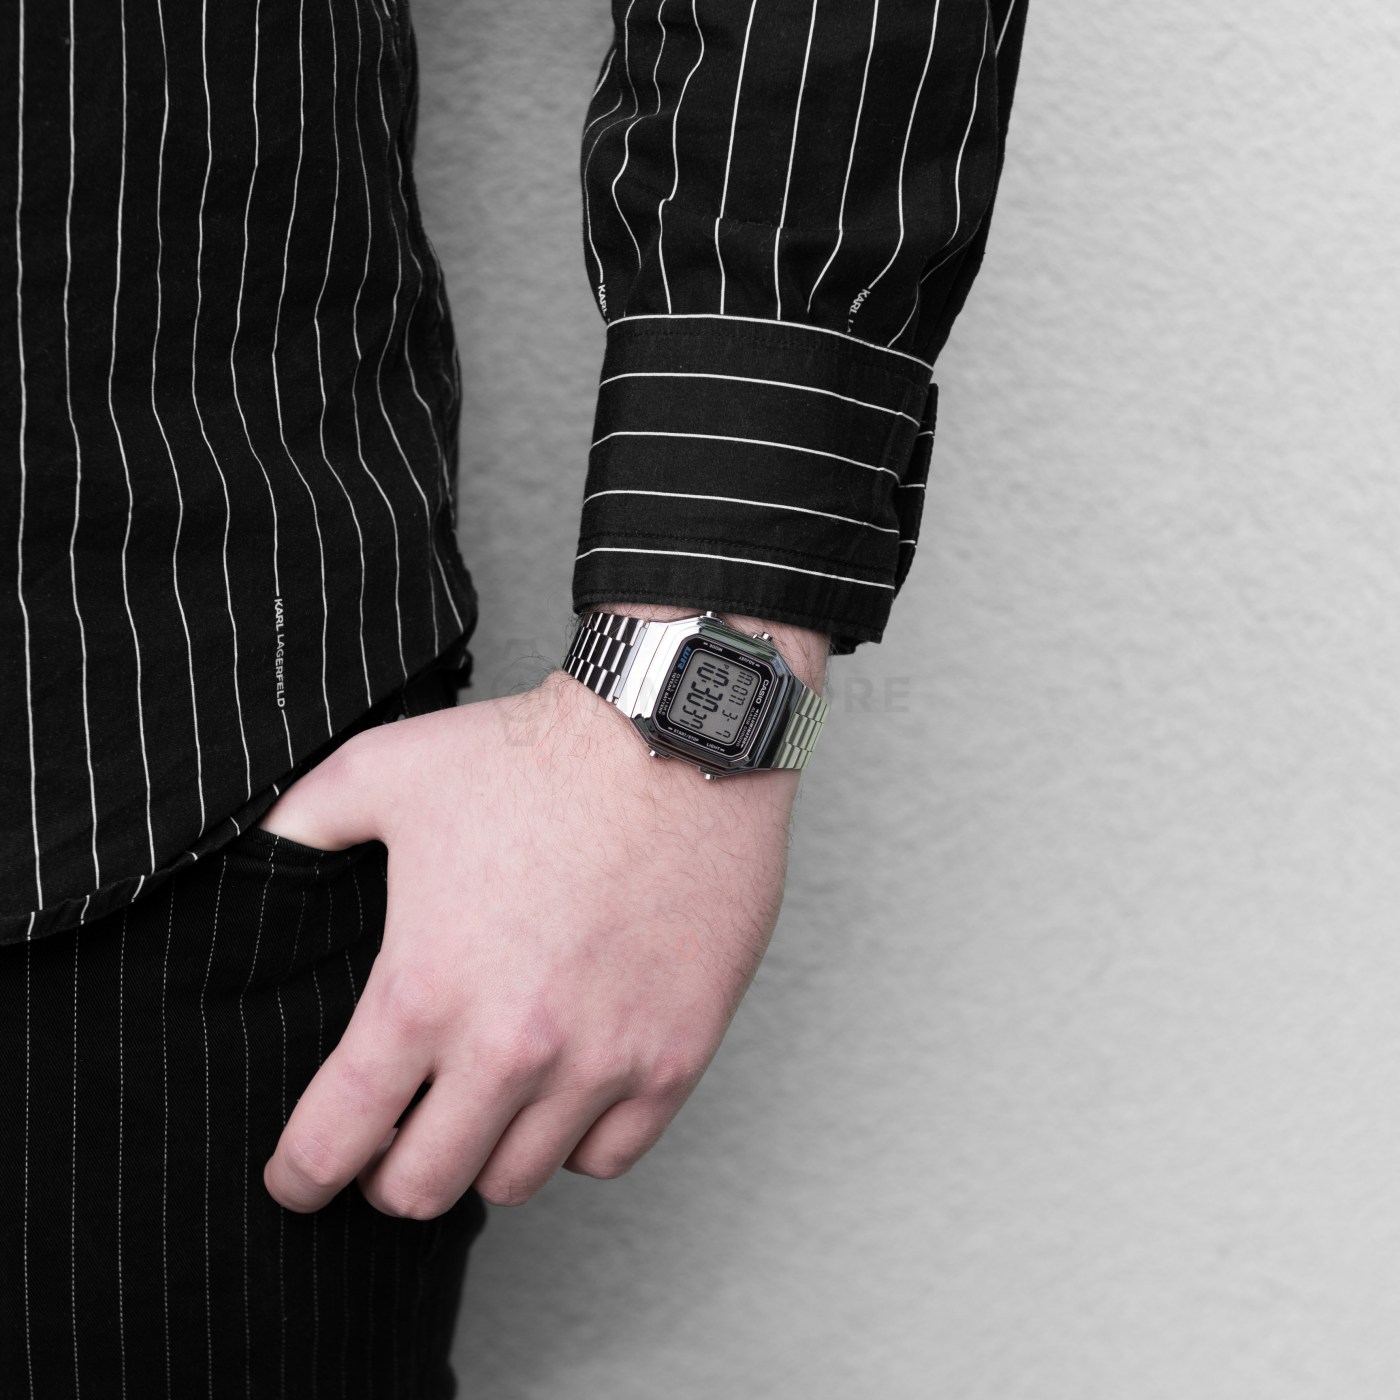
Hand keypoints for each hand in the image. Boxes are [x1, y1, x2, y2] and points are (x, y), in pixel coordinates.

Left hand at [260, 611, 826, 1217]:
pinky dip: (576, 1139)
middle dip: (388, 1175)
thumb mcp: (383, 773)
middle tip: (394, 1138)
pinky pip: (608, 1156)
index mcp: (422, 991)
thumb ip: (298, 828)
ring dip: (485, 1152)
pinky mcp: (674, 1057)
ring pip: (515, 1180)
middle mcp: (509, 1047)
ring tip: (482, 1104)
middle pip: (422, 1188)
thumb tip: (252, 864)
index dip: (302, 1174)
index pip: (334, 1142)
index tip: (300, 1178)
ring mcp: (600, 1061)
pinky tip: (564, 1089)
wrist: (670, 738)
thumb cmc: (531, 756)